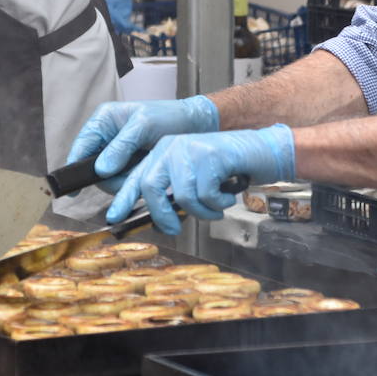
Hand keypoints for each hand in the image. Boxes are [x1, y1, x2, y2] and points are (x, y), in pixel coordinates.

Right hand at [66, 97, 220, 190]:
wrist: (194, 125)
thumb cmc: (169, 117)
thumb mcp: (143, 126)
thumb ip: (121, 146)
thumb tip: (101, 170)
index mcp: (104, 120)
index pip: (82, 145)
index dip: (75, 166)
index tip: (74, 188)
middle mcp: (107, 137)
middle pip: (93, 167)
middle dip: (109, 177)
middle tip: (129, 176)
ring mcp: (118, 153)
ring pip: (108, 178)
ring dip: (123, 182)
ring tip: (142, 171)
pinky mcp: (130, 166)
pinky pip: (122, 181)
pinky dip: (132, 183)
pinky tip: (145, 175)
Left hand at [106, 125, 295, 234]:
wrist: (261, 150)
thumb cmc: (229, 168)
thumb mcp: (195, 179)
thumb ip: (174, 192)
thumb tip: (160, 219)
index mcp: (164, 151)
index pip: (137, 176)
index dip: (124, 198)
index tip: (115, 217)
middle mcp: (172, 146)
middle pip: (150, 186)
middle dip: (161, 214)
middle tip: (173, 229)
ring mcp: (189, 148)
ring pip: (181, 195)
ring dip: (200, 210)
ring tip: (215, 204)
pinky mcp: (209, 155)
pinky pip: (204, 195)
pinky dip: (217, 203)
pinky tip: (225, 194)